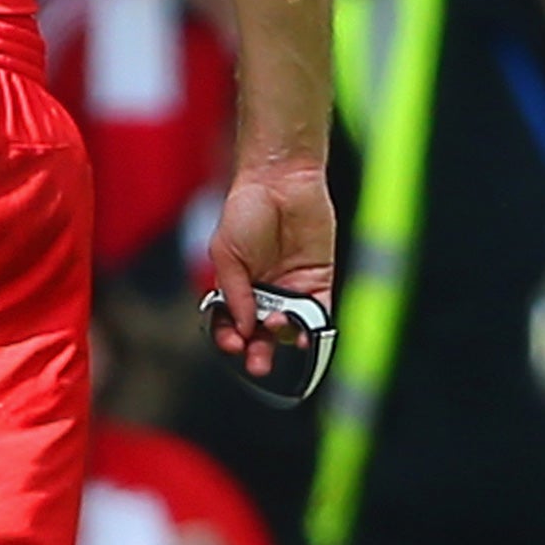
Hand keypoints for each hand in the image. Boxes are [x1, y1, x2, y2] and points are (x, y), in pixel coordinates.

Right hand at [207, 165, 335, 379]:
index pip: (232, 323)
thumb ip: (234, 291)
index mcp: (237, 284)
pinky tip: (302, 336)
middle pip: (261, 333)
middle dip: (258, 351)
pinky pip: (317, 315)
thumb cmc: (246, 210)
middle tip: (256, 363)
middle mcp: (265, 291)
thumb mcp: (225, 252)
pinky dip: (311, 330)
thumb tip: (243, 327)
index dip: (230, 337)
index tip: (231, 345)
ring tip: (277, 336)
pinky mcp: (318, 282)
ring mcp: (292, 288)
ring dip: (282, 340)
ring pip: (289, 328)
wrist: (281, 181)